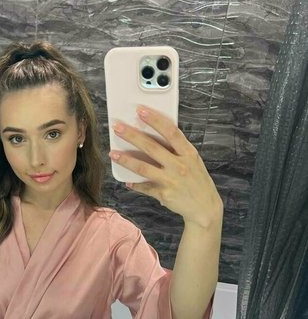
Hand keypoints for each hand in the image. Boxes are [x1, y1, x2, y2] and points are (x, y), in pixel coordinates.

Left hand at [109, 105, 222, 227]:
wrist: (205, 208)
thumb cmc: (197, 180)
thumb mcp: (193, 161)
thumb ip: (178, 150)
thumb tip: (156, 136)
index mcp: (188, 153)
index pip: (171, 132)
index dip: (155, 120)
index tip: (141, 111)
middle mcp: (179, 165)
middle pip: (152, 147)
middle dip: (133, 136)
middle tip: (117, 128)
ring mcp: (171, 180)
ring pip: (143, 167)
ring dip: (126, 160)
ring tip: (113, 153)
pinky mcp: (164, 194)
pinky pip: (145, 187)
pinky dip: (135, 184)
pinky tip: (126, 181)